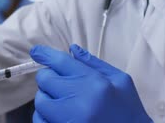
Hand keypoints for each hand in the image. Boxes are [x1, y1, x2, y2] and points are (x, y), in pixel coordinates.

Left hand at [30, 44, 151, 122]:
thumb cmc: (128, 112)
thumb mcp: (120, 82)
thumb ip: (94, 64)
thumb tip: (72, 49)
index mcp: (94, 83)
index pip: (60, 61)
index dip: (44, 54)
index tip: (36, 52)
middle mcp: (78, 101)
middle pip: (44, 79)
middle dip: (49, 78)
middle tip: (60, 83)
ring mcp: (68, 120)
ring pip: (40, 101)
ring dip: (47, 99)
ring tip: (64, 103)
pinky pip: (39, 120)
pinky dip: (45, 116)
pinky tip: (60, 117)